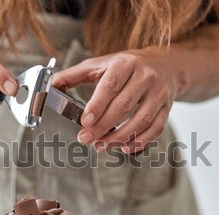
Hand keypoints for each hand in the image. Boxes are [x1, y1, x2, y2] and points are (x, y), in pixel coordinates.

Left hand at [53, 50, 176, 153]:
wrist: (167, 64)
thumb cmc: (129, 66)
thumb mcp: (102, 64)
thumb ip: (76, 75)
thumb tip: (52, 84)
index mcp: (125, 64)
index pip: (111, 85)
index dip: (97, 105)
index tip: (85, 121)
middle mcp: (145, 77)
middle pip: (124, 106)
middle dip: (103, 127)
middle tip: (86, 139)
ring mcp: (158, 94)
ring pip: (140, 120)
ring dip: (119, 137)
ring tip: (101, 145)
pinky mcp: (167, 108)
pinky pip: (155, 128)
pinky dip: (140, 141)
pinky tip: (124, 147)